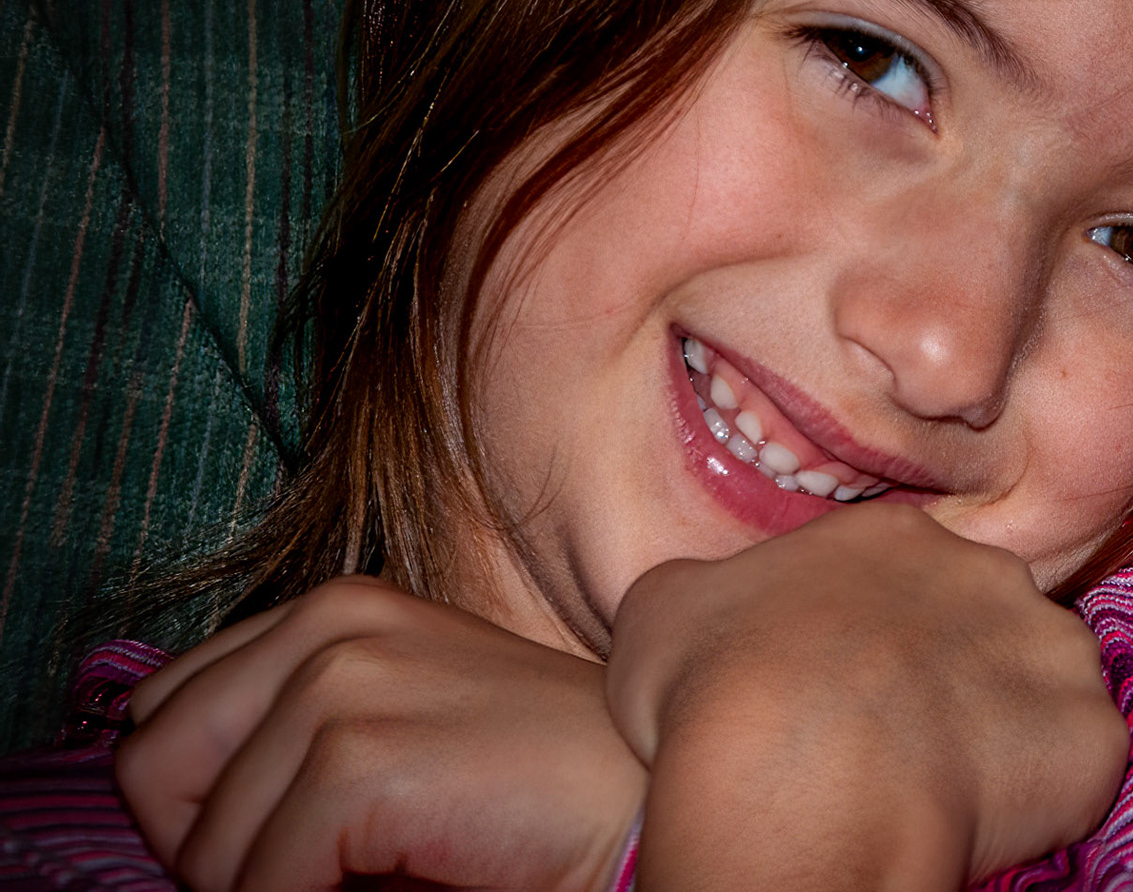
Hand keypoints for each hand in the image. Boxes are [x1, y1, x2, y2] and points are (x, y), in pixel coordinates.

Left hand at [116, 576, 646, 891]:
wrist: (638, 802)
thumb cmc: (525, 783)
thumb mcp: (394, 727)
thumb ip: (292, 738)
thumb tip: (183, 817)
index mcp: (332, 610)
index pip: (166, 710)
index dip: (200, 797)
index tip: (276, 840)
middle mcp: (328, 627)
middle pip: (153, 769)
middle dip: (209, 848)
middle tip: (307, 871)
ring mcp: (343, 687)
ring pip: (204, 849)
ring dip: (268, 891)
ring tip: (368, 878)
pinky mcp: (363, 762)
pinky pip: (260, 886)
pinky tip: (395, 887)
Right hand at [606, 505, 1127, 890]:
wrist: (795, 779)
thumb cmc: (716, 691)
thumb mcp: (665, 610)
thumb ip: (709, 593)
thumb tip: (710, 608)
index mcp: (891, 539)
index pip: (900, 576)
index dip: (873, 640)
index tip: (844, 690)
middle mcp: (988, 572)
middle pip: (982, 620)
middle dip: (949, 674)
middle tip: (892, 743)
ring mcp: (1051, 650)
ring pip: (1043, 683)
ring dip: (1007, 728)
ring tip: (945, 790)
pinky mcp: (1091, 735)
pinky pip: (1081, 764)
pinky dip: (1049, 796)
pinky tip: (990, 822)